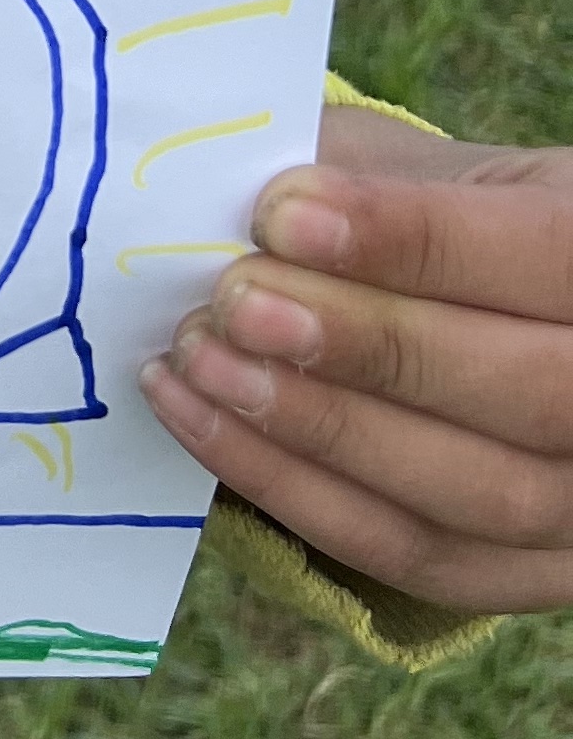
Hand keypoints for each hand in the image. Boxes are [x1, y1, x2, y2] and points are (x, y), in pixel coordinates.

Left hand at [142, 102, 572, 614]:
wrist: (471, 309)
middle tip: (236, 302)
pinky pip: (413, 554)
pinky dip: (293, 490)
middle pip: (528, 391)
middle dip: (367, 347)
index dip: (414, 241)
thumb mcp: (421, 165)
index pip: (543, 254)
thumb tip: (226, 180)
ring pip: (474, 492)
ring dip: (317, 428)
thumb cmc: (434, 219)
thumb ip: (351, 167)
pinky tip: (200, 419)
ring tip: (200, 361)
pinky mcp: (524, 573)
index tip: (281, 215)